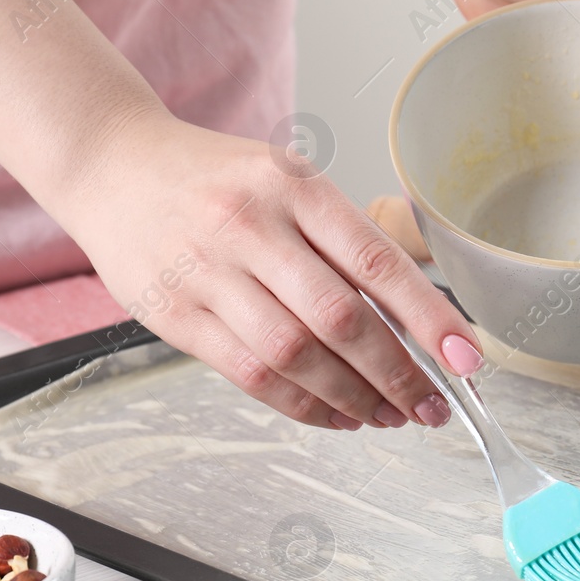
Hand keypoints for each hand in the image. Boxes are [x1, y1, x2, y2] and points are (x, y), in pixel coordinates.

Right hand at [58, 111, 482, 429]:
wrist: (113, 165)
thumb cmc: (217, 181)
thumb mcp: (287, 181)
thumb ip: (342, 241)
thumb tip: (417, 318)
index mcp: (295, 185)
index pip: (377, 262)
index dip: (429, 317)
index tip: (466, 359)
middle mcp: (252, 225)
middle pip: (341, 319)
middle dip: (398, 373)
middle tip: (433, 406)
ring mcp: (209, 272)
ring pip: (296, 355)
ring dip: (354, 397)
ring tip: (389, 415)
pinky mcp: (176, 315)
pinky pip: (251, 375)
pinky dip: (303, 404)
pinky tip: (337, 414)